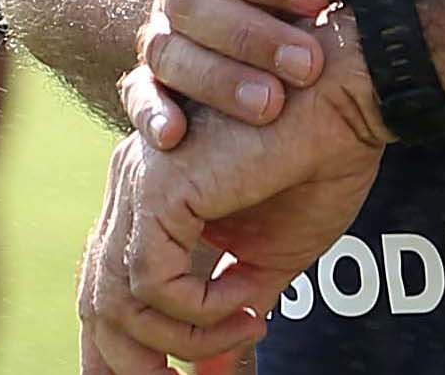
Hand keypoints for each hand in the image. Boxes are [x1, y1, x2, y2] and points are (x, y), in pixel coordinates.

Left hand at [83, 12, 389, 371]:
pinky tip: (246, 298)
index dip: (117, 350)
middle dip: (128, 364)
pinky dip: (199, 311)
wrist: (347, 96)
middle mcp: (132, 184)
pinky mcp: (162, 186)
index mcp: (152, 196)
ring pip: (118, 300)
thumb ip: (231, 310)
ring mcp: (140, 181)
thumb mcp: (268, 260)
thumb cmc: (317, 162)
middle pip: (97, 299)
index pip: (107, 284)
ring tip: (249, 323)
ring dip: (185, 339)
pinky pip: (152, 282)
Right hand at [127, 0, 444, 147]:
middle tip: (305, 65)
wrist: (258, 10)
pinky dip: (153, 112)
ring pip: (167, 50)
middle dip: (247, 34)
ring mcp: (161, 28)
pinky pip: (138, 93)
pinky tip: (179, 138)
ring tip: (271, 109)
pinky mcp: (154, 78)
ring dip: (216, 81)